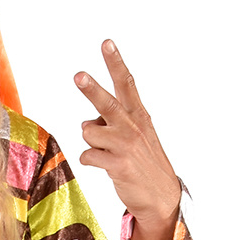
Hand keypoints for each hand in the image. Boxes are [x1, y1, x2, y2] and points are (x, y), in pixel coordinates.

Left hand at [74, 40, 180, 226]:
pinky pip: (88, 155)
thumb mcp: (137, 137)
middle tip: (78, 75)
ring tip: (106, 151)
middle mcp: (132, 127)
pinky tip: (104, 165)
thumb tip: (87, 122)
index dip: (115, 62)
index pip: (126, 83)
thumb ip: (113, 124)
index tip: (106, 43)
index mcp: (139, 115)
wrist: (161, 197)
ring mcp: (126, 146)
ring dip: (90, 140)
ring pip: (89, 131)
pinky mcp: (118, 165)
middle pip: (107, 103)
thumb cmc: (144, 164)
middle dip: (91, 89)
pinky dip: (90, 160)